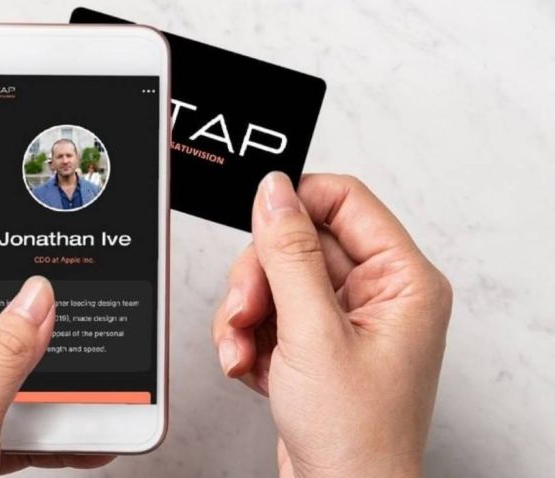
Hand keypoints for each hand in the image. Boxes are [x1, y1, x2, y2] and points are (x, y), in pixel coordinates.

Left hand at [0, 225, 113, 476]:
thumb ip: (1, 361)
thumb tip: (37, 297)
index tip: (28, 219)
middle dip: (38, 321)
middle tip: (85, 307)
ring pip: (13, 369)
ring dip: (55, 381)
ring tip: (100, 381)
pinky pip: (22, 414)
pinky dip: (55, 424)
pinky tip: (91, 432)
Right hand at [212, 173, 451, 476]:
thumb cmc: (355, 437)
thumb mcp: (314, 333)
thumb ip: (289, 254)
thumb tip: (275, 192)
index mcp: (402, 282)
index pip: (345, 201)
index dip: (294, 206)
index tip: (257, 225)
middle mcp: (377, 297)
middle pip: (297, 243)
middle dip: (258, 280)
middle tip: (246, 311)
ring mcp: (343, 323)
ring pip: (274, 280)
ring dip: (245, 315)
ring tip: (242, 350)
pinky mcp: (314, 346)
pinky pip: (268, 315)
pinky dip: (247, 339)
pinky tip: (250, 368)